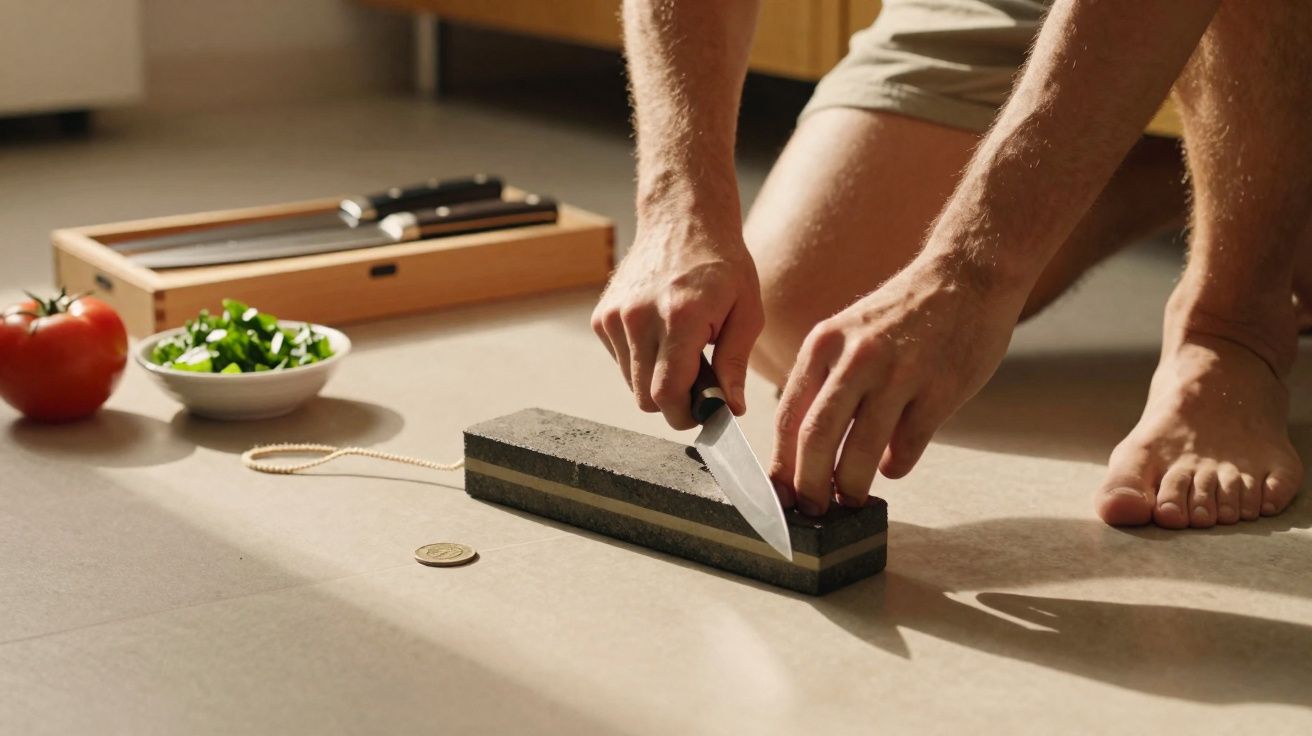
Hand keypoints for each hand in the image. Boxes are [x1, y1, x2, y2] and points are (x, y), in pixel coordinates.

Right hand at [592, 215, 763, 428]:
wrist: (682, 219)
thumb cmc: (722, 264)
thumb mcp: (748, 312)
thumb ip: (735, 364)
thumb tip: (731, 409)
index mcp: (681, 316)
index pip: (667, 394)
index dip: (686, 415)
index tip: (704, 411)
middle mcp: (639, 317)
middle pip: (645, 398)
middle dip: (673, 402)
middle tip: (699, 382)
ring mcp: (615, 316)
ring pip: (631, 384)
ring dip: (656, 380)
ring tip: (682, 350)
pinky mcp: (602, 317)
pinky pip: (621, 362)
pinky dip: (641, 361)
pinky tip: (661, 335)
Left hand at [770, 260, 1021, 514]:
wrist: (967, 275)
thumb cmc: (904, 313)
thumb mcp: (849, 332)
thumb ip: (827, 382)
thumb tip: (805, 447)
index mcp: (824, 344)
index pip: (789, 416)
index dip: (782, 463)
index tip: (782, 492)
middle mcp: (855, 358)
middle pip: (816, 438)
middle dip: (809, 485)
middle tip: (813, 510)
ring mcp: (899, 374)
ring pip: (860, 451)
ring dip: (850, 486)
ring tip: (850, 499)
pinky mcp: (939, 390)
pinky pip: (907, 447)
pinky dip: (894, 467)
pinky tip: (891, 467)